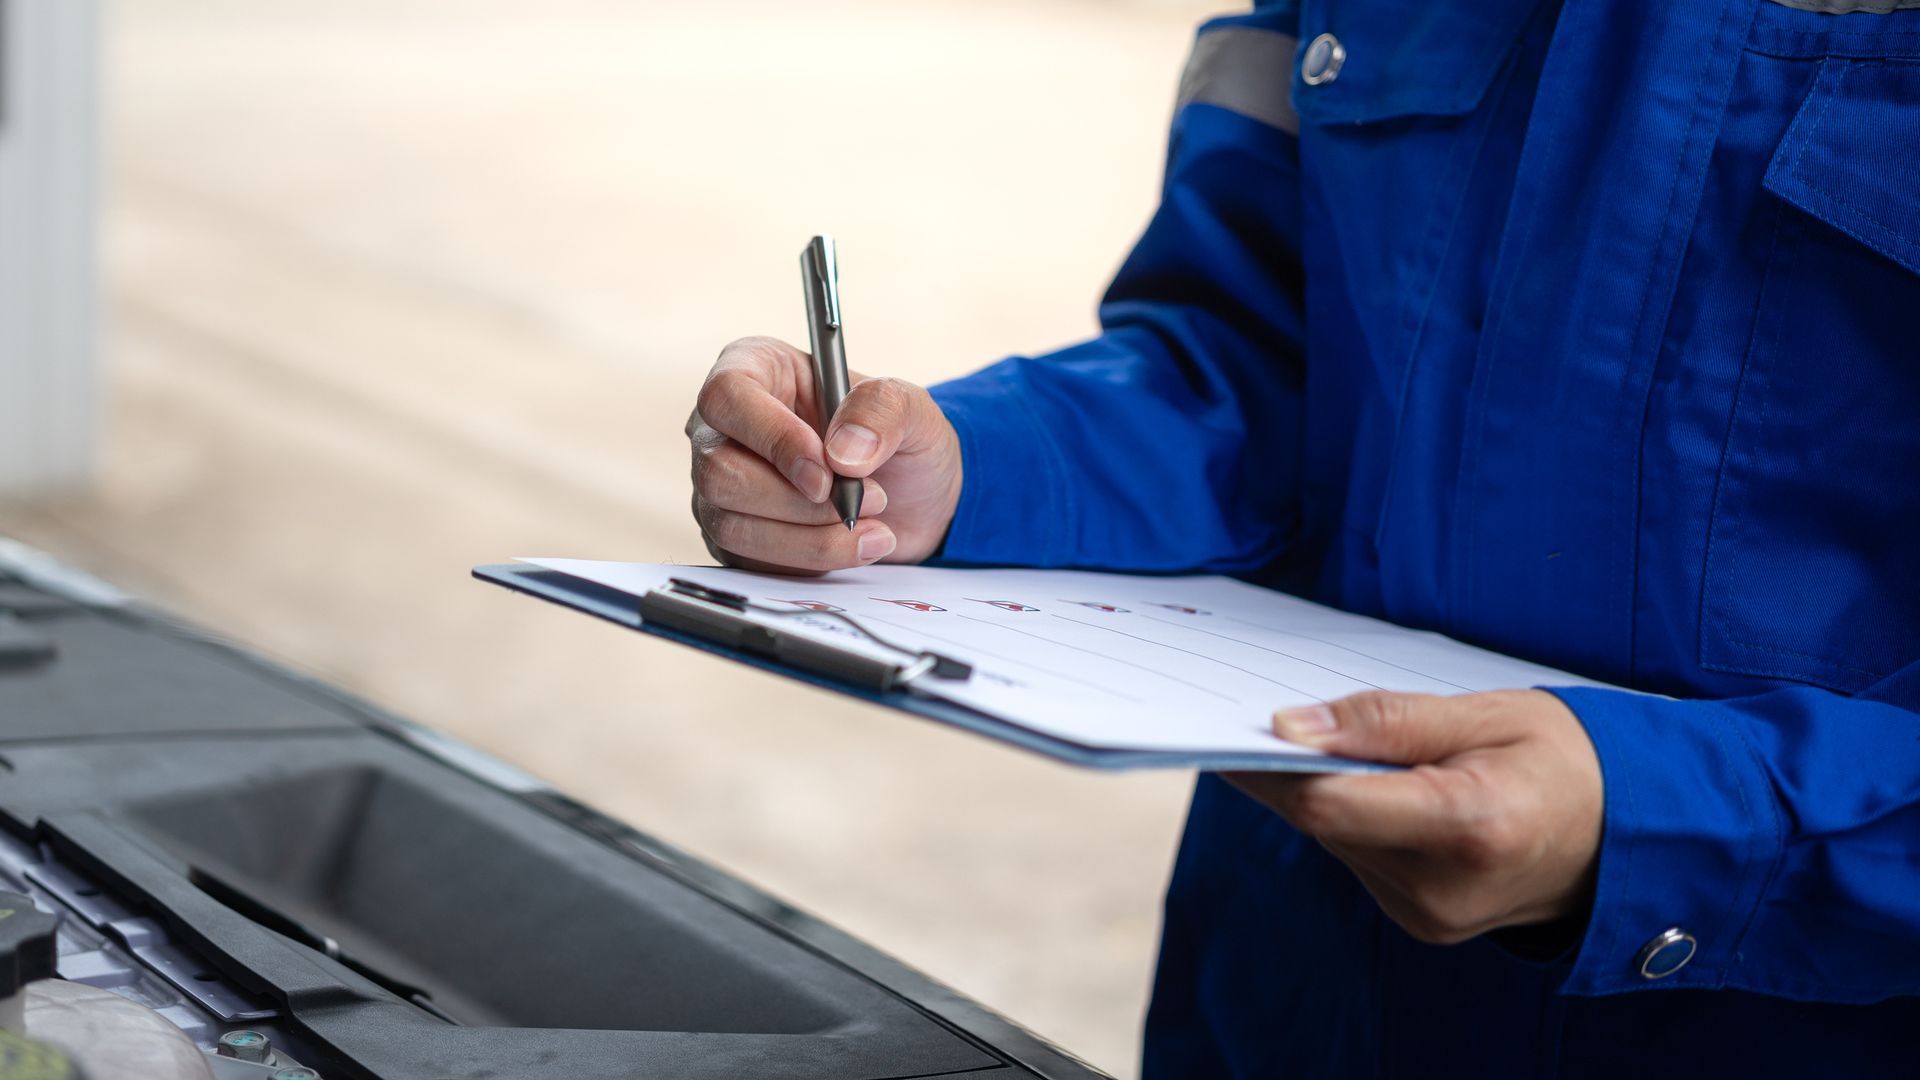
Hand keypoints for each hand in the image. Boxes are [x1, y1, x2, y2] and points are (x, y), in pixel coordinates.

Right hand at [687, 337, 962, 573]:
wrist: (912, 497)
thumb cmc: (896, 437)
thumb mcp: (909, 407)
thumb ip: (881, 410)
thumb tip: (841, 454)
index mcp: (755, 369)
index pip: (727, 397)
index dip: (773, 438)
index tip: (827, 473)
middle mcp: (724, 428)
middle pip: (720, 471)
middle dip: (799, 501)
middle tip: (867, 500)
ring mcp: (720, 486)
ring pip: (731, 524)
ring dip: (810, 538)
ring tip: (873, 528)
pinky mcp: (733, 535)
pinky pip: (750, 561)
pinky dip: (809, 559)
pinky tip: (853, 545)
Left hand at [1229, 690, 1602, 944]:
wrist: (1629, 835)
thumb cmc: (1565, 759)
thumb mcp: (1487, 714)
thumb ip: (1388, 721)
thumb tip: (1292, 726)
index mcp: (1468, 828)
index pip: (1330, 805)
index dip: (1273, 763)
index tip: (1238, 717)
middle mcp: (1441, 887)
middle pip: (1322, 823)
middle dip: (1289, 767)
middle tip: (1261, 709)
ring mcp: (1430, 915)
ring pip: (1332, 839)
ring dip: (1319, 790)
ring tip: (1327, 737)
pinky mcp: (1421, 921)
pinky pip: (1357, 856)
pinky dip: (1348, 815)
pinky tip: (1366, 781)